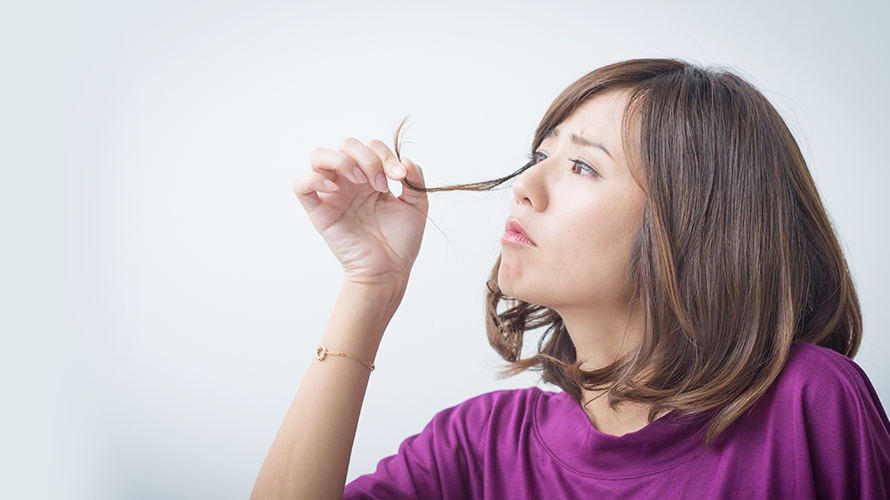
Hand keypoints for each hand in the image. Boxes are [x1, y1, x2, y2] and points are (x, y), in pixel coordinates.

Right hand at [294, 138, 427, 287]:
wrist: (390, 270)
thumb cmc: (400, 241)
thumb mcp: (417, 206)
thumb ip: (416, 179)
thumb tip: (406, 159)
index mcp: (371, 177)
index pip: (371, 146)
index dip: (386, 155)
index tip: (399, 177)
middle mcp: (350, 182)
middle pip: (346, 144)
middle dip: (367, 157)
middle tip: (381, 184)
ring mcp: (333, 195)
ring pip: (319, 156)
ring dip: (341, 161)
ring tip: (360, 181)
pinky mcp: (319, 212)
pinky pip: (301, 186)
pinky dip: (314, 179)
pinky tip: (335, 189)